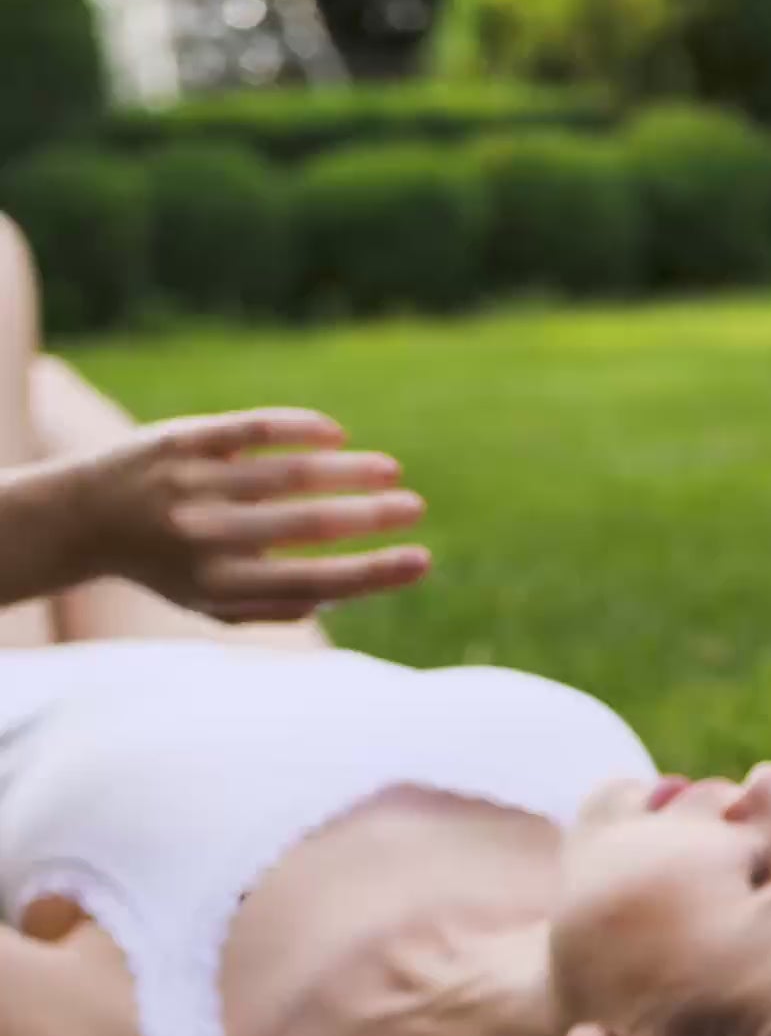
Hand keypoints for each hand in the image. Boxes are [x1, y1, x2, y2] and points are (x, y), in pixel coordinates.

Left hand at [44, 407, 429, 621]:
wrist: (83, 519)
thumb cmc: (169, 568)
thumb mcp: (213, 605)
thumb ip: (277, 607)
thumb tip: (346, 591)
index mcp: (221, 588)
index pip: (315, 583)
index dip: (374, 574)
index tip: (421, 560)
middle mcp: (206, 538)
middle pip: (308, 526)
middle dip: (372, 516)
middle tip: (416, 507)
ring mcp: (193, 484)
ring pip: (288, 474)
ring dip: (349, 470)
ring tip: (390, 469)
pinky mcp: (183, 440)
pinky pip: (253, 430)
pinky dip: (300, 429)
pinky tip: (336, 434)